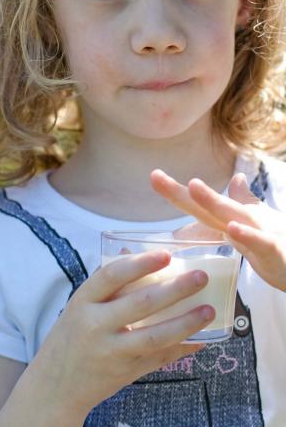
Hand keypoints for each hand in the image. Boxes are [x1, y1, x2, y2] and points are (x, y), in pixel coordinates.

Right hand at [29, 250, 212, 418]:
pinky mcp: (125, 372)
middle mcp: (95, 325)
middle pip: (141, 304)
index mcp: (82, 302)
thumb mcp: (78, 306)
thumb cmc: (70, 336)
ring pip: (155, 336)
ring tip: (208, 309)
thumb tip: (130, 252)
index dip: (140, 264)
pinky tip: (201, 339)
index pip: (112, 276)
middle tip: (200, 276)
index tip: (166, 254)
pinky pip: (159, 358)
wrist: (56, 384)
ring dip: (185, 323)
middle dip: (175, 289)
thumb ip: (104, 284)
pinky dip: (182, 348)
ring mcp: (112, 351)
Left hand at [151, 169, 285, 290]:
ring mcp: (261, 232)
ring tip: (192, 185)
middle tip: (156, 177)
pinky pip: (261, 243)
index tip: (152, 176)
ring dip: (213, 201)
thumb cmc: (280, 243)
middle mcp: (243, 220)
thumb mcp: (256, 223)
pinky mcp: (276, 250)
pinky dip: (247, 236)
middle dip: (182, 192)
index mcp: (233, 217)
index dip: (176, 192)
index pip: (198, 204)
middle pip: (207, 204)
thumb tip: (235, 179)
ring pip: (234, 215)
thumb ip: (241, 203)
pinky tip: (232, 229)